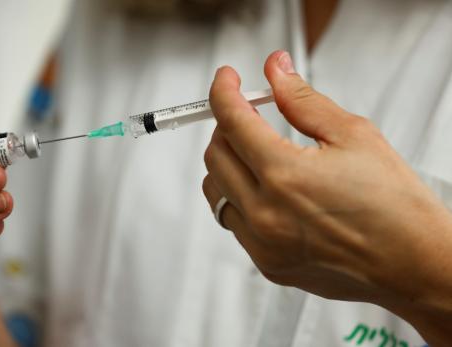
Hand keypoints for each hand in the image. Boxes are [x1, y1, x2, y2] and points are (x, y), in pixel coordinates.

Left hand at [202, 51, 451, 327]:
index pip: (231, 121)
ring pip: (215, 190)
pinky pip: (233, 221)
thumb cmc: (396, 206)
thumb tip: (276, 71)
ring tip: (255, 153)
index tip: (226, 80)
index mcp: (285, 175)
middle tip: (249, 116)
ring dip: (227, 164)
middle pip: (215, 154)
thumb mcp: (354, 136)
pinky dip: (239, 197)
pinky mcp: (267, 264)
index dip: (223, 92)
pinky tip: (266, 190)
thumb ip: (304, 100)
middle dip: (226, 126)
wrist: (415, 266)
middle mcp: (265, 213)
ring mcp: (262, 243)